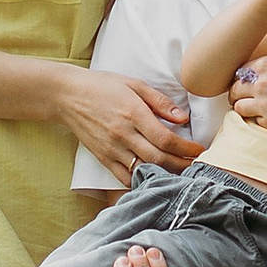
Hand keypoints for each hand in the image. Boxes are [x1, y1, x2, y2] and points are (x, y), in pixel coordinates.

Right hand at [63, 71, 200, 183]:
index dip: (186, 148)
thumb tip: (183, 118)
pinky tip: (154, 180)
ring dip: (165, 175)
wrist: (68, 96)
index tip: (199, 150)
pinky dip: (141, 182)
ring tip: (181, 174)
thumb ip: (159, 101)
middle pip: (158, 158)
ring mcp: (112, 149)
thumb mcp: (134, 84)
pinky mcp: (103, 158)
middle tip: (196, 166)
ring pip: (144, 170)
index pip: (165, 139)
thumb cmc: (103, 86)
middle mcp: (123, 134)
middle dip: (182, 165)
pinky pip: (125, 177)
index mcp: (133, 114)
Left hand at [229, 50, 266, 136]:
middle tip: (247, 101)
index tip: (247, 87)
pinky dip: (262, 121)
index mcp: (265, 64)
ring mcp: (265, 103)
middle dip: (238, 96)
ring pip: (238, 108)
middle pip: (233, 90)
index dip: (242, 81)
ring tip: (259, 111)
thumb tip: (259, 77)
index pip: (239, 73)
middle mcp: (260, 83)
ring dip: (246, 110)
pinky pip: (256, 123)